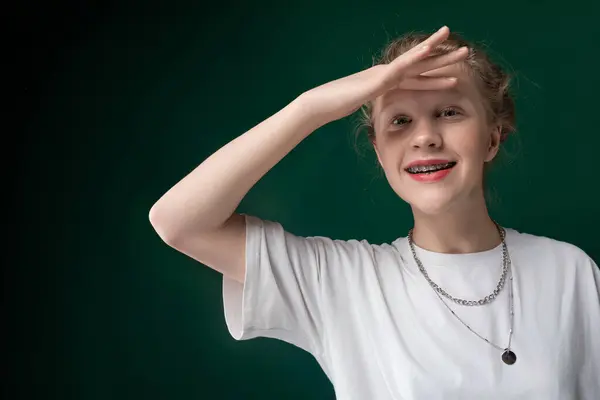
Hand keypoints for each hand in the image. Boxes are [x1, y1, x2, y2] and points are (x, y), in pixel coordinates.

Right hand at [298, 26, 468, 126]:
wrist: (319, 104)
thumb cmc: (335, 107)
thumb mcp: (361, 109)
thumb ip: (373, 110)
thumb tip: (382, 122)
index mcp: (385, 83)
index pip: (415, 79)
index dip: (435, 76)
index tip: (454, 74)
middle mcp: (386, 74)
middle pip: (420, 66)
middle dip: (443, 59)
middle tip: (465, 51)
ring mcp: (382, 74)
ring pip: (413, 60)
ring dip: (435, 50)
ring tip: (454, 42)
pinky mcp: (376, 78)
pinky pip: (400, 66)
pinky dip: (415, 57)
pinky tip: (429, 49)